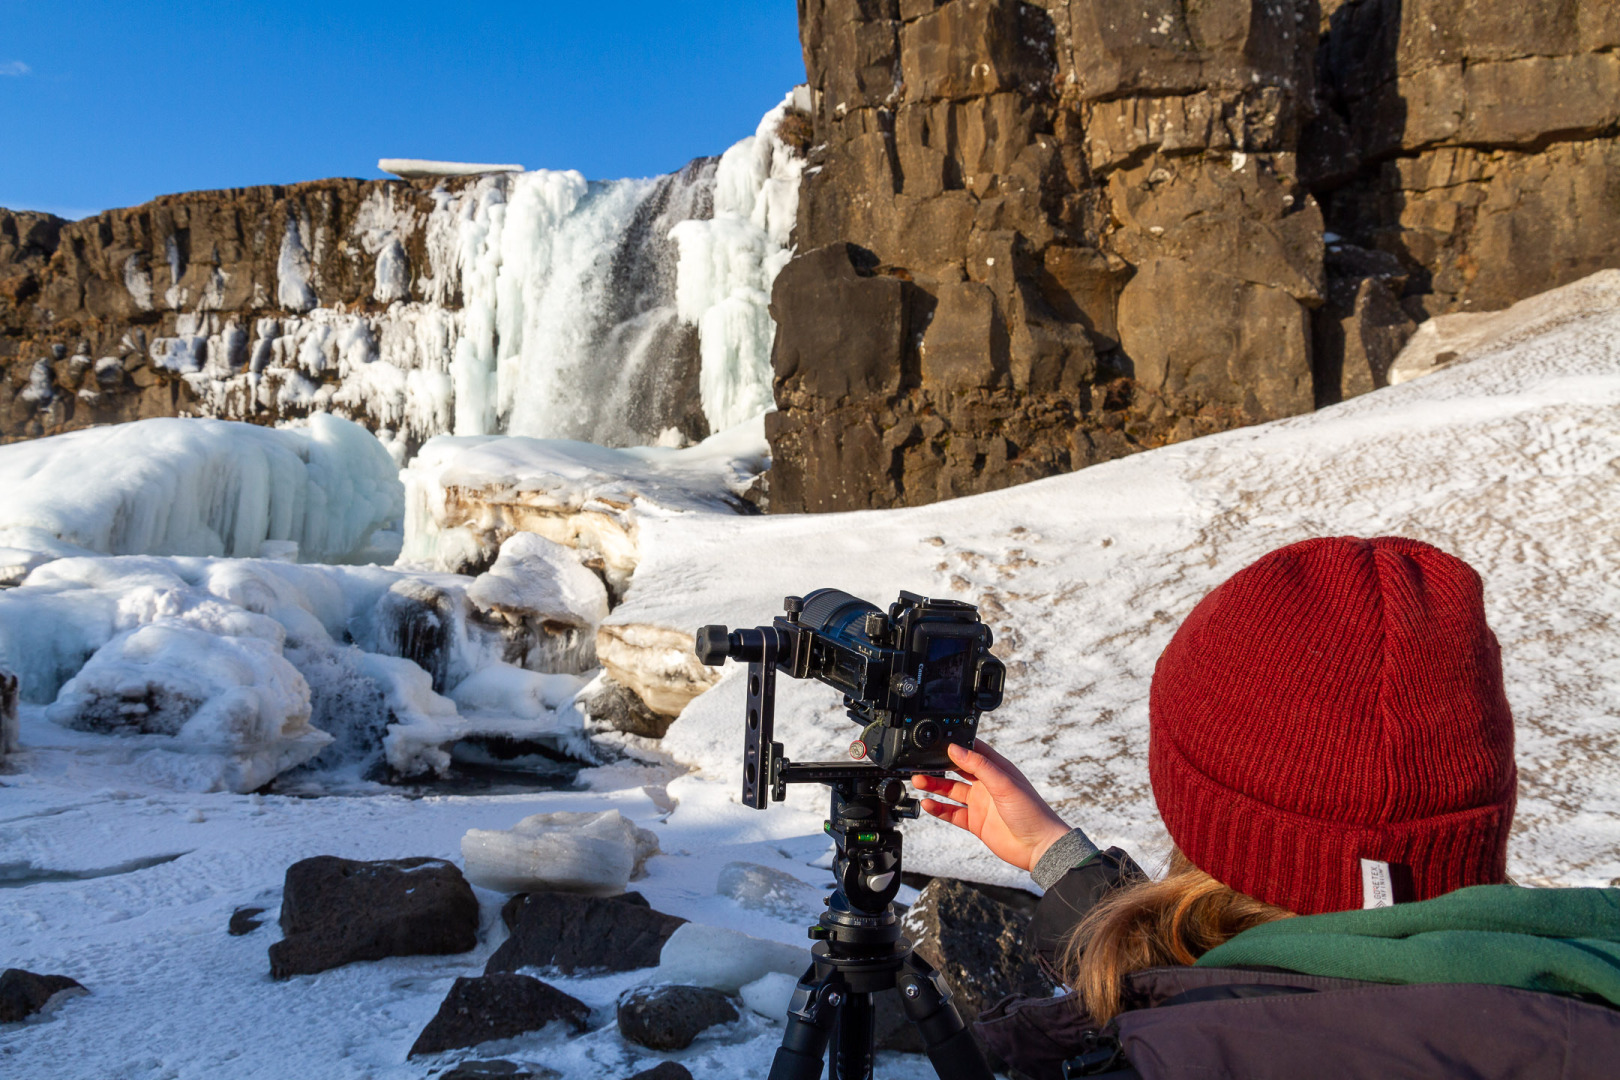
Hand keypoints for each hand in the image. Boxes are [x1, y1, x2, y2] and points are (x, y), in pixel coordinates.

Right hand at [911, 740, 1070, 872]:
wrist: (1038, 848)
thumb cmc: (1032, 812)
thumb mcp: (1004, 784)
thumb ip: (979, 766)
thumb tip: (956, 748)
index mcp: (997, 770)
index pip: (973, 751)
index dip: (956, 744)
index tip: (936, 740)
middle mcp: (986, 785)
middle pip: (957, 770)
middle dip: (938, 765)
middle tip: (920, 762)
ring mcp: (980, 804)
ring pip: (951, 790)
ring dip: (934, 785)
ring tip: (917, 781)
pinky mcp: (975, 822)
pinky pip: (951, 813)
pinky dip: (938, 808)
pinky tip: (927, 803)